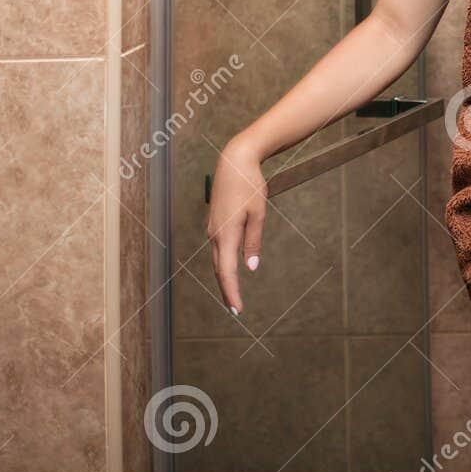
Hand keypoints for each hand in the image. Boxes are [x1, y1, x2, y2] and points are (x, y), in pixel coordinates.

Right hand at [206, 137, 267, 315]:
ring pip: (217, 259)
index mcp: (226, 234)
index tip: (238, 310)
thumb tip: (250, 267)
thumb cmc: (250, 185)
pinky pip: (218, 249)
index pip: (227, 272)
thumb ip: (253, 241)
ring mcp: (212, 228)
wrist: (234, 161)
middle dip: (227, 290)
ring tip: (233, 295)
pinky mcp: (214, 223)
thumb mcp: (258, 213)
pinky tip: (229, 270)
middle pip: (219, 269)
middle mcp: (214, 234)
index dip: (232, 292)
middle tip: (235, 310)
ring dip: (224, 278)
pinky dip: (223, 263)